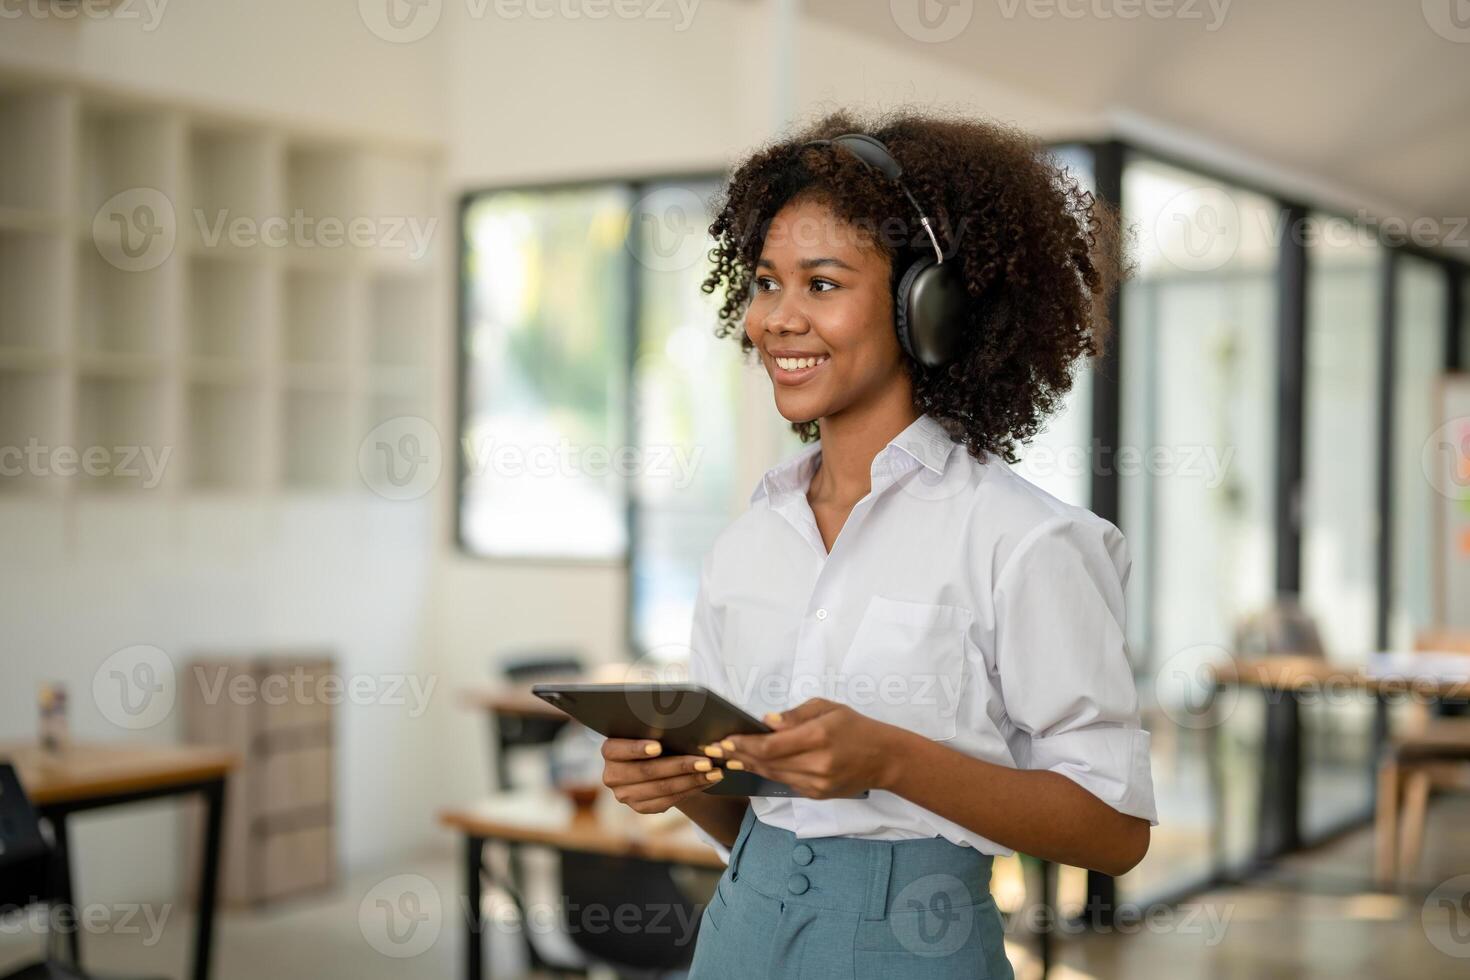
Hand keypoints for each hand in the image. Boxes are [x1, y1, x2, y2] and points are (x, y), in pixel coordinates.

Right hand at [600, 738, 725, 813]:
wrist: (654, 760)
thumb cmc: (656, 736)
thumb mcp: (652, 729)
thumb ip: (659, 727)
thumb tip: (683, 723)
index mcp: (609, 750)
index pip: (617, 749)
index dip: (637, 748)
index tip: (658, 746)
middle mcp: (612, 775)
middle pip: (646, 772)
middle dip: (679, 766)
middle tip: (705, 761)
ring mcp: (625, 795)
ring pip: (661, 789)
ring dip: (691, 780)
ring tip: (714, 772)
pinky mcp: (640, 807)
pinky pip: (668, 801)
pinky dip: (691, 789)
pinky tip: (708, 780)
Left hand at [708, 698, 903, 798]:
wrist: (884, 758)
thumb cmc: (855, 726)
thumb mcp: (827, 708)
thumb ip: (794, 715)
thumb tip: (765, 723)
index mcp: (818, 738)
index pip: (770, 746)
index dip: (744, 745)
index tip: (723, 740)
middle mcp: (816, 765)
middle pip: (767, 763)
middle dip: (739, 755)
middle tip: (714, 749)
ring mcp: (817, 784)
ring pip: (773, 776)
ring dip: (749, 766)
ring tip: (727, 756)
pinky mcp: (817, 795)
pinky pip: (785, 782)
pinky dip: (768, 772)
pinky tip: (753, 764)